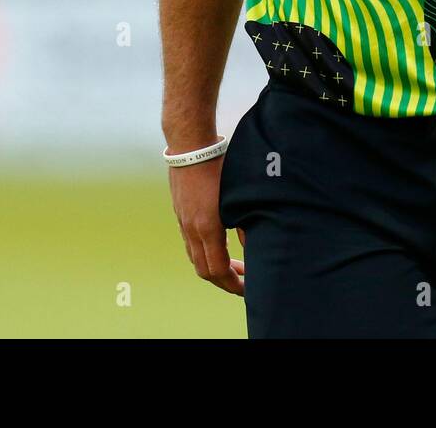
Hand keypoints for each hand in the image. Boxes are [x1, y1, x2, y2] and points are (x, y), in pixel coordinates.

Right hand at [168, 159, 246, 294]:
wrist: (191, 145)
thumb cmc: (220, 165)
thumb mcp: (239, 195)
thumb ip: (247, 223)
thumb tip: (255, 246)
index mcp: (207, 228)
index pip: (218, 271)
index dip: (233, 284)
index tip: (247, 289)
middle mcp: (191, 229)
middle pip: (204, 271)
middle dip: (224, 281)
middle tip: (243, 281)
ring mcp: (183, 222)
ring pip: (195, 258)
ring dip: (213, 267)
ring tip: (233, 265)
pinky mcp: (180, 213)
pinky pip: (190, 243)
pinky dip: (204, 252)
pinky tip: (218, 244)